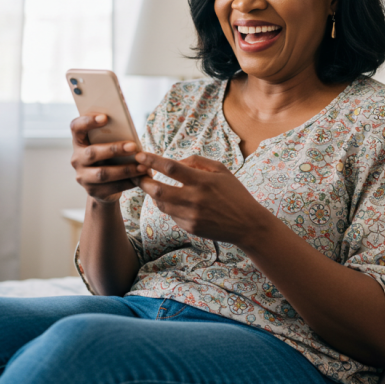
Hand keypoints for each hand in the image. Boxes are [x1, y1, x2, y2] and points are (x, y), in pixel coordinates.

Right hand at [70, 114, 145, 203]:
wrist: (103, 186)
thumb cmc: (109, 158)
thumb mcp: (107, 145)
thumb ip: (113, 138)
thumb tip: (132, 134)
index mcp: (79, 142)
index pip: (76, 128)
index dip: (87, 121)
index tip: (105, 117)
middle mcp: (76, 159)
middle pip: (92, 152)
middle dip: (114, 149)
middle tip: (133, 146)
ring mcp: (82, 177)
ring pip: (103, 173)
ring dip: (125, 169)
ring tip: (143, 166)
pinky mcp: (92, 191)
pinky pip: (111, 187)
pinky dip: (128, 182)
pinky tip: (140, 178)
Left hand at [135, 153, 274, 245]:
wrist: (247, 224)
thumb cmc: (234, 193)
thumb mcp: (221, 170)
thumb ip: (198, 161)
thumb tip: (177, 161)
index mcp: (202, 181)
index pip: (170, 168)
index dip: (151, 160)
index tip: (139, 155)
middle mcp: (195, 199)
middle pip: (158, 190)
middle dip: (143, 182)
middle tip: (137, 175)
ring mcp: (191, 216)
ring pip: (161, 205)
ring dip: (153, 195)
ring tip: (153, 187)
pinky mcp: (190, 228)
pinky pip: (172, 215)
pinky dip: (169, 207)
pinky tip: (174, 202)